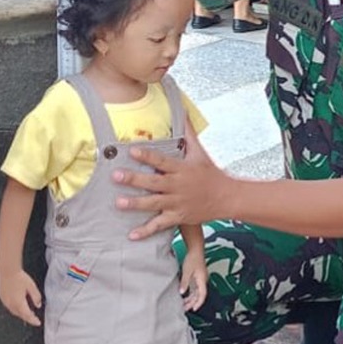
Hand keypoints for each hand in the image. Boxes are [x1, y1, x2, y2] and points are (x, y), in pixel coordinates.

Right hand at [0, 266, 42, 326]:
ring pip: (14, 311)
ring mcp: (5, 301)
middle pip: (20, 315)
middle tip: (33, 317)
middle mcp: (11, 304)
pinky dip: (14, 308)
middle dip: (27, 317)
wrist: (8, 270)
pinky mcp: (1, 297)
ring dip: (20, 313)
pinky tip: (18, 304)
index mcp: (19, 303)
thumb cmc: (20, 277)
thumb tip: (38, 305)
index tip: (38, 323)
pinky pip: (9, 306)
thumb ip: (36, 297)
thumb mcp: (32, 287)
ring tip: (27, 311)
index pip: (27, 316)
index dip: (33, 320)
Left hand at [114, 139, 235, 240]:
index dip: (147, 155)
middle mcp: (178, 186)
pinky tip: (131, 234)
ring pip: (154, 204)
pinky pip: (160, 225)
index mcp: (182, 168)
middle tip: (116, 176)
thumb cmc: (210, 172)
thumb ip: (188, 132)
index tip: (132, 150)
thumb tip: (182, 109)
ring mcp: (177, 203)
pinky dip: (146, 231)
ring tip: (118, 203)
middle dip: (134, 180)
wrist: (226, 197)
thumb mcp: (200, 151)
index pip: (162, 160)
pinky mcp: (178, 217)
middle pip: (154, 182)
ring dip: (136, 204)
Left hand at [180, 252, 208, 311]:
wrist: (196, 249)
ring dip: (191, 299)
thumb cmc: (193, 258)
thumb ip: (185, 282)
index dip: (199, 303)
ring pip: (196, 292)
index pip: (202, 294)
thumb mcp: (187, 271)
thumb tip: (182, 292)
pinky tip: (184, 296)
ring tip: (183, 304)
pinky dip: (190, 293)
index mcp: (202, 280)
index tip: (194, 308)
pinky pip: (194, 288)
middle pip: (199, 295)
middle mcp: (202, 281)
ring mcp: (200, 279)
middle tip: (185, 309)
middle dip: (193, 303)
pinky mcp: (197, 277)